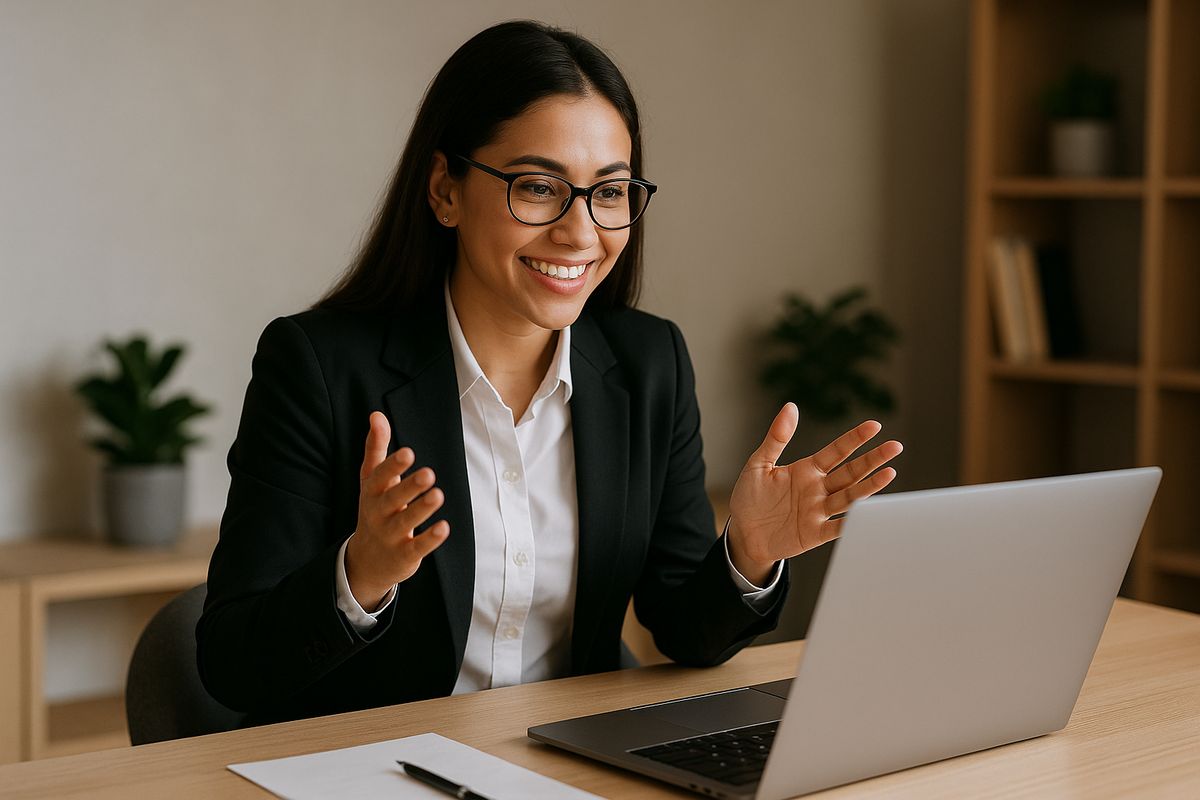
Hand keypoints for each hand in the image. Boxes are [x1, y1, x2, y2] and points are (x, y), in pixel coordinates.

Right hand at [345, 411, 449, 609]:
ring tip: (438, 494)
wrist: (366, 560)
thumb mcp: (372, 479)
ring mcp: (390, 535)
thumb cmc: (375, 509)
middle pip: (393, 499)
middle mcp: (378, 513)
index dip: (393, 466)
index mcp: (372, 492)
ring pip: (405, 522)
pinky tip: (445, 527)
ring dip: (421, 509)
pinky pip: (417, 547)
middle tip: (429, 473)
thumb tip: (377, 414)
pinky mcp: (404, 555)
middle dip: (409, 486)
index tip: (408, 452)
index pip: (380, 477)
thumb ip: (376, 447)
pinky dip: (430, 539)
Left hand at [726, 403, 902, 583]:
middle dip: (873, 460)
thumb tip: (790, 406)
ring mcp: (818, 511)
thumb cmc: (750, 497)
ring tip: (889, 473)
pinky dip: (851, 523)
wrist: (743, 533)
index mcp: (807, 469)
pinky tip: (867, 514)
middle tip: (896, 446)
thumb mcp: (759, 463)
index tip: (875, 425)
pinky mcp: (814, 534)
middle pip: (850, 472)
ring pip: (849, 497)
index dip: (854, 439)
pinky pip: (836, 528)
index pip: (836, 451)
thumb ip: (776, 438)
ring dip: (869, 487)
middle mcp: (818, 489)